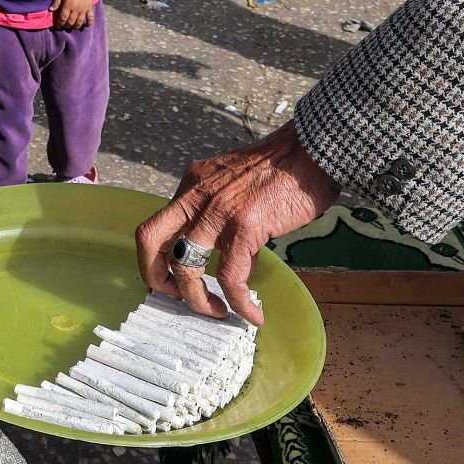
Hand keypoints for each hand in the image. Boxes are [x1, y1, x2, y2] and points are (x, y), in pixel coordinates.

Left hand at [50, 0, 96, 30]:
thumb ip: (56, 2)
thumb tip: (50, 10)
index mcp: (68, 6)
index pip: (63, 18)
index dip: (60, 24)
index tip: (58, 26)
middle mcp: (75, 10)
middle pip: (71, 22)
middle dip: (67, 26)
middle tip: (65, 26)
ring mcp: (83, 10)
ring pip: (79, 22)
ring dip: (76, 26)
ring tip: (73, 27)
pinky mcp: (90, 8)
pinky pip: (90, 18)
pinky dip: (88, 23)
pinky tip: (86, 26)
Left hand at [135, 121, 337, 324]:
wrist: (313, 150)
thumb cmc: (285, 165)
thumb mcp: (237, 181)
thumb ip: (225, 213)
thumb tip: (234, 258)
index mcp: (194, 183)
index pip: (157, 224)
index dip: (154, 258)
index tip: (172, 278)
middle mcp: (197, 195)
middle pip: (150, 240)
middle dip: (156, 277)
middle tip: (177, 297)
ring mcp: (217, 210)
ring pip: (185, 265)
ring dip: (197, 299)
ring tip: (217, 312)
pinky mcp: (244, 226)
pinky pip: (230, 276)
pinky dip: (239, 302)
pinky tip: (253, 314)